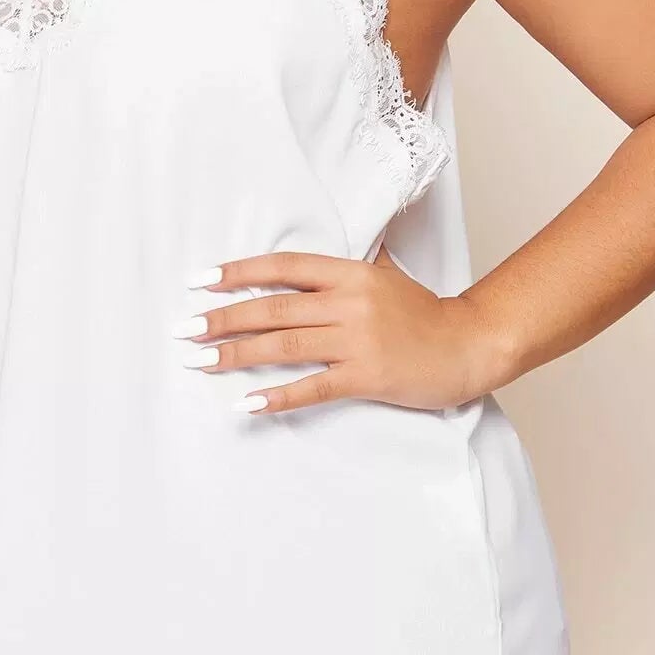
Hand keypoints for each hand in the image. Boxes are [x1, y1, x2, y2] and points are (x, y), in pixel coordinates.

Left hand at [179, 244, 514, 414]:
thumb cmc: (426, 312)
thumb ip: (353, 263)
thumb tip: (323, 252)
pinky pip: (312, 386)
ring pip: (284, 345)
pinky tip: (246, 402)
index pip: (283, 267)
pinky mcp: (366, 376)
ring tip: (200, 361)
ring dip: (236, 354)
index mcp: (350, 273)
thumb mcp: (388, 275)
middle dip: (222, 318)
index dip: (238, 272)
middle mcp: (349, 302)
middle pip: (273, 307)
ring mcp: (357, 340)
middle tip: (184, 329)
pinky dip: (277, 395)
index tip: (200, 281)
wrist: (469, 345)